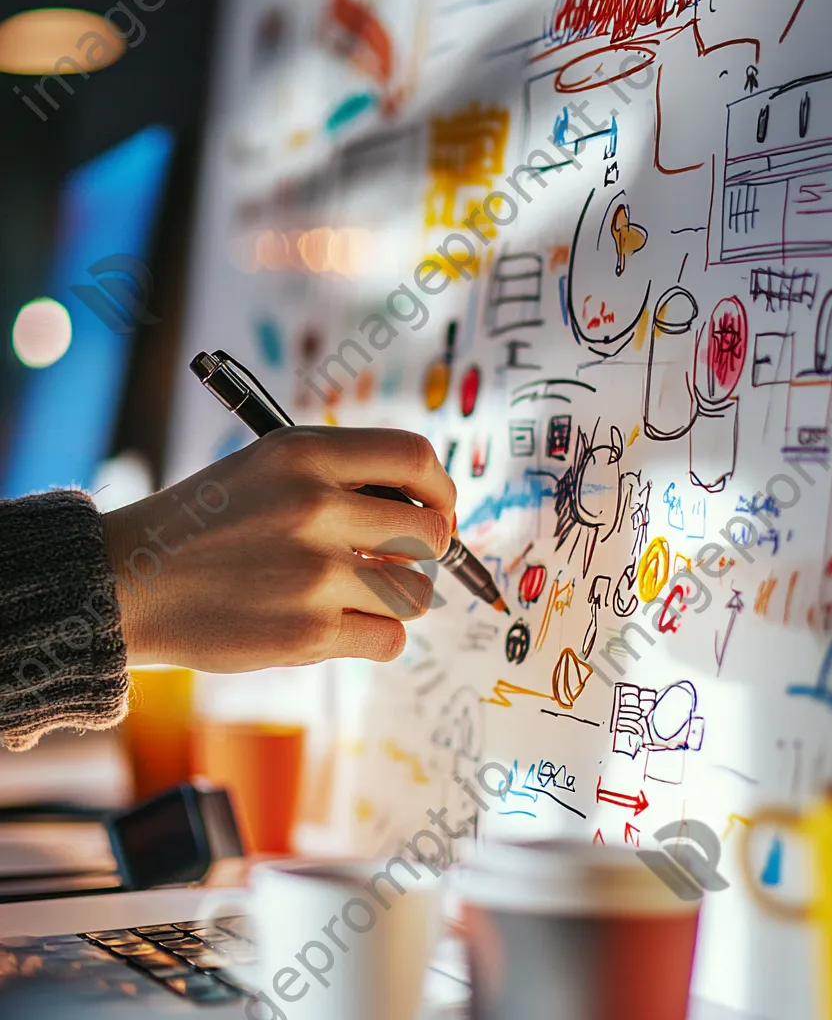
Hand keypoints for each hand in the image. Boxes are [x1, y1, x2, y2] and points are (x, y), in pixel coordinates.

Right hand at [101, 427, 455, 670]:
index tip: (438, 508)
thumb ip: (344, 476)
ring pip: (417, 592)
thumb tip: (432, 511)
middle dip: (426, 550)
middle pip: (430, 533)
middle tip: (395, 558)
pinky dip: (377, 635)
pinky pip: (392, 638)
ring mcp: (313, 574)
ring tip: (356, 592)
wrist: (128, 582)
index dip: (441, 487)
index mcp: (305, 454)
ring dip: (397, 596)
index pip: (414, 457)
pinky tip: (343, 624)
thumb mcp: (268, 467)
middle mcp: (314, 507)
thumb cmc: (209, 523)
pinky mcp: (308, 633)